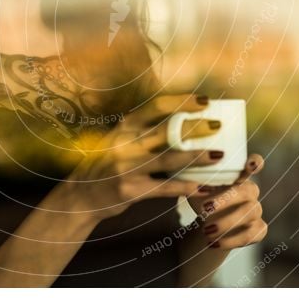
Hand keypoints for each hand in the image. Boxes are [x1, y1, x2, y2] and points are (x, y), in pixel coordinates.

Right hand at [64, 94, 223, 221]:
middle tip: (218, 125)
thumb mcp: (118, 140)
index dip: (183, 101)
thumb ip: (142, 132)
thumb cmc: (105, 165)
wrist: (80, 196)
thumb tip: (181, 124)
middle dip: (196, 127)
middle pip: (167, 130)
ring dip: (197, 156)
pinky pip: (165, 188)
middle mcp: (125, 143)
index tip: (205, 101)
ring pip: (169, 159)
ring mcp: (127, 167)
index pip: (157, 106)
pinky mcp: (131, 190)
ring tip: (218, 155)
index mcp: (124, 126)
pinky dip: (185, 187)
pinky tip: (202, 187)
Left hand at [187, 154, 266, 249]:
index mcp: (238, 176)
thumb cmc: (202, 201)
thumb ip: (195, 182)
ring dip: (226, 223)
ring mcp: (256, 210)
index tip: (250, 164)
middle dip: (227, 199)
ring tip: (205, 231)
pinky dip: (231, 240)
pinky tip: (213, 243)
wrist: (207, 226)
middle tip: (205, 208)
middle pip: (248, 190)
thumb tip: (186, 178)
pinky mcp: (259, 229)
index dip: (256, 162)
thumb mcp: (196, 190)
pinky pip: (251, 234)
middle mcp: (251, 191)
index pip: (254, 163)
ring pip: (250, 213)